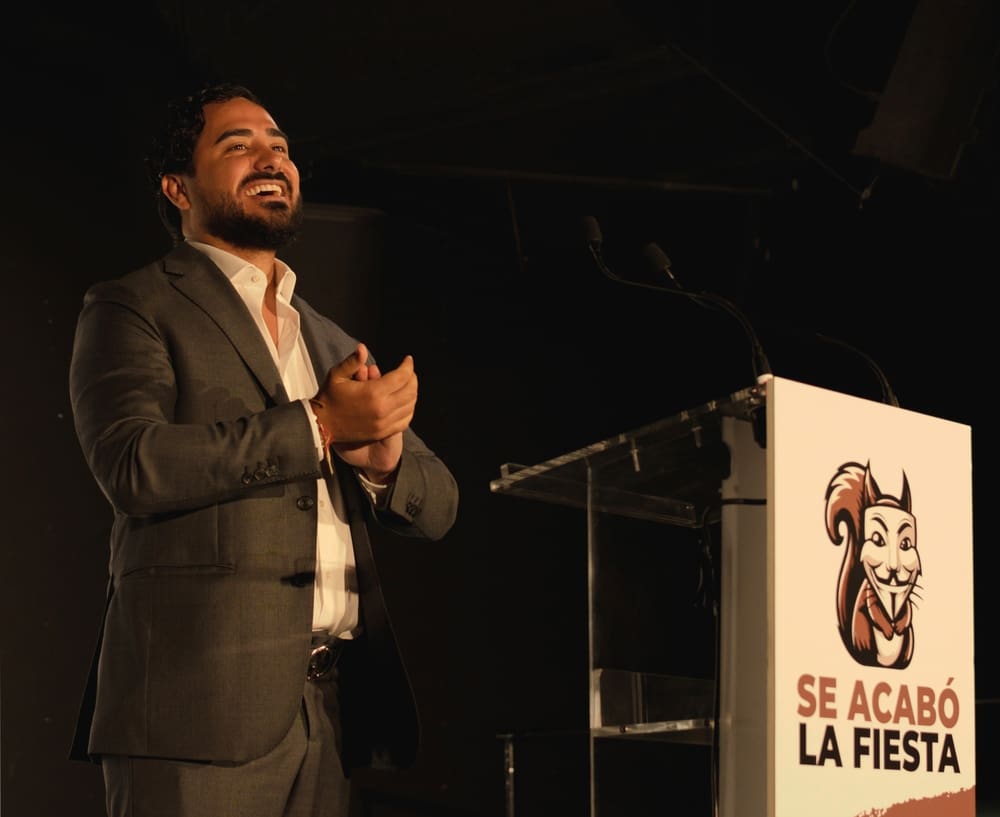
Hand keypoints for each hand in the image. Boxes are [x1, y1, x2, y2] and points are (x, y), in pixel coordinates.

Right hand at [310, 343, 414, 481]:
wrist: (322, 425)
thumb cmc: (329, 398)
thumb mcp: (337, 375)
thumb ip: (353, 361)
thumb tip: (363, 347)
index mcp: (373, 392)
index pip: (402, 376)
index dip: (408, 366)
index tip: (408, 360)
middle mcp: (382, 408)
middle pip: (410, 391)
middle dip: (412, 378)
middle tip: (409, 371)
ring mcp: (384, 423)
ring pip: (410, 406)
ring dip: (412, 393)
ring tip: (408, 384)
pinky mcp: (383, 433)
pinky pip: (405, 420)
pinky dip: (409, 409)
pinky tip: (405, 402)